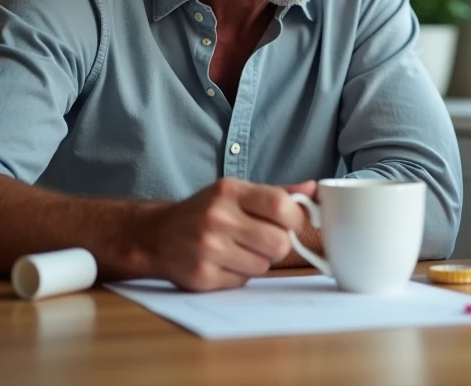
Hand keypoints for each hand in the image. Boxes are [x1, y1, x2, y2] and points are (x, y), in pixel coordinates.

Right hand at [141, 177, 316, 290]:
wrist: (156, 235)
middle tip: (264, 240)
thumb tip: (314, 188)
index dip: (295, 217)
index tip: (290, 222)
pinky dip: (239, 275)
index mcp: (229, 191)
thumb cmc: (205, 211)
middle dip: (278, 245)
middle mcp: (217, 218)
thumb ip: (277, 192)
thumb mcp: (237, 192)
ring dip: (258, 261)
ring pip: (263, 265)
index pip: (280, 205)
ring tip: (239, 250)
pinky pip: (243, 282)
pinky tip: (224, 262)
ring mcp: (208, 249)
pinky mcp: (202, 277)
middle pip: (279, 242)